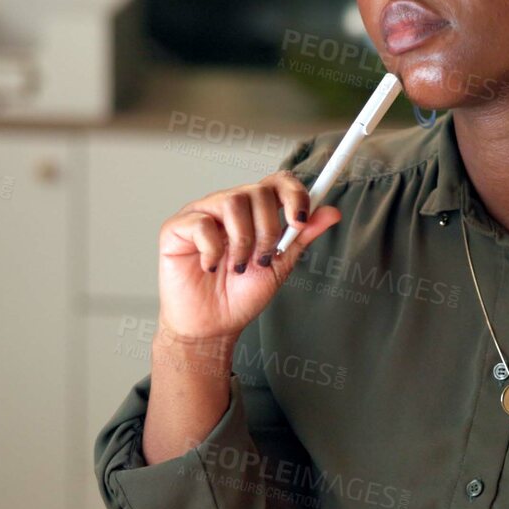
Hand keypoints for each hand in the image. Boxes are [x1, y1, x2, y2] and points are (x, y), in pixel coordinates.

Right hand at [156, 171, 341, 346]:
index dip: (293, 194)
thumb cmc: (241, 296)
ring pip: (232, 201)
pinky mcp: (176, 228)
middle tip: (263, 259)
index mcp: (255, 211)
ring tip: (239, 267)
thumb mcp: (280, 266)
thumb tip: (331, 212)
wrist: (213, 326)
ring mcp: (202, 213)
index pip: (277, 182)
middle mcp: (228, 206)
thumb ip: (301, 237)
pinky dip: (212, 250)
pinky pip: (201, 223)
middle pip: (257, 191)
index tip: (299, 221)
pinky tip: (211, 267)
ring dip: (243, 240)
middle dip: (268, 229)